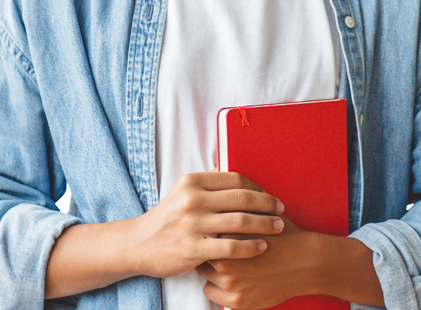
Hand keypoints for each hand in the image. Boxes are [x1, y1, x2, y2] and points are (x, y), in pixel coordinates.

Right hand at [129, 171, 284, 278]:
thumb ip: (208, 183)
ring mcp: (193, 224)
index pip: (235, 179)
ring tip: (278, 227)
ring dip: (265, 224)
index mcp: (193, 181)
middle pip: (242, 198)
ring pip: (240, 221)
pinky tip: (262, 247)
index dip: (257, 187)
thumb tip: (234, 172)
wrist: (139, 244)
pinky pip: (231, 246)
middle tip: (281, 210)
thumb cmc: (167, 217)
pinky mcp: (193, 248)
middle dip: (267, 203)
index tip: (269, 195)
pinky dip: (251, 247)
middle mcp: (194, 199)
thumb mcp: (183, 192)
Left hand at [197, 216, 316, 309]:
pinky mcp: (237, 300)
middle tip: (218, 246)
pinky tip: (229, 278)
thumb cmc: (282, 234)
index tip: (212, 230)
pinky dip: (216, 286)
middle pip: (202, 251)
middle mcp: (226, 259)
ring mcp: (231, 282)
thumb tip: (216, 186)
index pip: (204, 229)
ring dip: (211, 267)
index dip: (209, 229)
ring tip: (225, 261)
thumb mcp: (259, 212)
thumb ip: (235, 205)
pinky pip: (210, 292)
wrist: (305, 262)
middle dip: (209, 247)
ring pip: (204, 272)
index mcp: (229, 234)